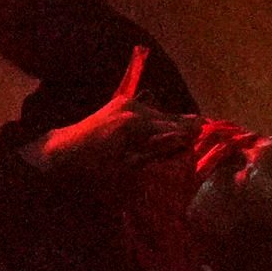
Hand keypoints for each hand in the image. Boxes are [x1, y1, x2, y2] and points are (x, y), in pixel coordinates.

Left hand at [28, 48, 194, 182]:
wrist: (62, 151)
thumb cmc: (92, 167)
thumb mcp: (126, 165)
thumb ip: (154, 151)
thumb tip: (181, 141)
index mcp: (134, 123)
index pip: (170, 126)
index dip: (190, 130)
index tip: (208, 131)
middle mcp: (132, 107)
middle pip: (166, 115)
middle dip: (185, 122)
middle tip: (208, 125)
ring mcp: (125, 103)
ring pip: (157, 111)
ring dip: (172, 119)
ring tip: (194, 124)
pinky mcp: (120, 103)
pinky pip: (146, 110)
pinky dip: (158, 117)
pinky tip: (169, 123)